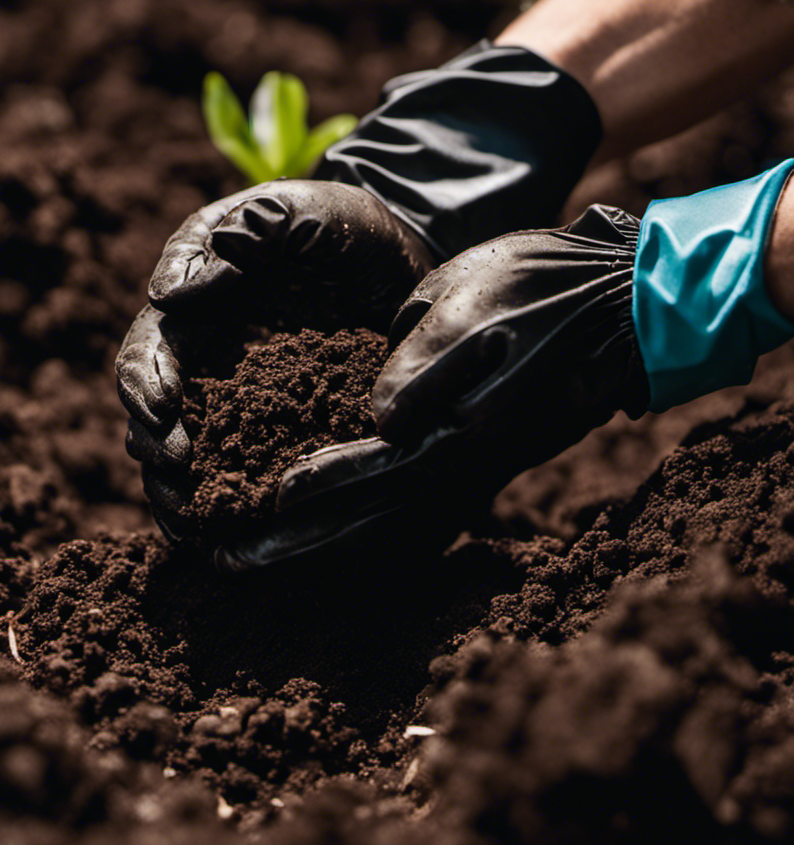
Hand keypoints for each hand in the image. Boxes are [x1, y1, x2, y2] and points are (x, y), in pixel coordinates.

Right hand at [115, 180, 433, 538]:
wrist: (402, 258)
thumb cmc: (341, 226)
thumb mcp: (294, 209)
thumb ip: (241, 231)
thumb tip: (168, 295)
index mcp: (192, 311)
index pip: (147, 353)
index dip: (143, 385)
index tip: (161, 412)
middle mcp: (204, 365)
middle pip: (155, 418)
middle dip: (156, 451)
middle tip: (179, 475)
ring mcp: (240, 405)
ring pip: (189, 458)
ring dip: (180, 493)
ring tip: (193, 522)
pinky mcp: (282, 434)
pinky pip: (246, 474)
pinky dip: (231, 506)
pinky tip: (229, 536)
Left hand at [226, 205, 650, 567]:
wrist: (613, 303)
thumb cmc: (537, 284)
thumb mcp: (474, 300)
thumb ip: (425, 366)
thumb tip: (379, 420)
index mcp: (464, 422)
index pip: (384, 467)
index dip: (327, 483)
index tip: (273, 496)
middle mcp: (467, 461)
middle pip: (376, 516)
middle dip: (301, 540)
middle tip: (231, 560)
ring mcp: (473, 470)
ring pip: (389, 526)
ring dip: (319, 550)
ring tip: (254, 561)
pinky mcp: (476, 466)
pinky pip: (413, 519)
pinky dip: (361, 541)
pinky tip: (318, 548)